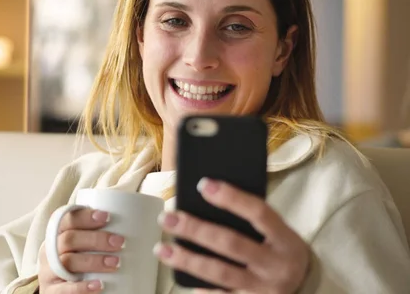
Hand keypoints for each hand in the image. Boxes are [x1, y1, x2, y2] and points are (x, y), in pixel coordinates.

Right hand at [38, 208, 124, 292]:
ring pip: (67, 262)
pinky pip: (64, 290)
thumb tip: (133, 224)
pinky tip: (99, 285)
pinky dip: (82, 287)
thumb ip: (94, 236)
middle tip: (120, 242)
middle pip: (69, 239)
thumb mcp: (79, 249)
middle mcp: (49, 251)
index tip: (107, 216)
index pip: (66, 220)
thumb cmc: (77, 264)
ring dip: (94, 261)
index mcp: (56, 235)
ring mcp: (48, 273)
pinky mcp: (51, 292)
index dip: (84, 216)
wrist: (61, 292)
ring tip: (116, 263)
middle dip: (96, 239)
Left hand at [155, 178, 309, 293]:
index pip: (259, 212)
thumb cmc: (280, 249)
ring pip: (221, 273)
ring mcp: (264, 289)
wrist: (306, 287)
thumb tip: (206, 194)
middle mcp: (276, 264)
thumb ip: (251, 218)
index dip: (231, 198)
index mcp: (284, 238)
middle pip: (231, 243)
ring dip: (187, 260)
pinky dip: (201, 290)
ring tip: (162, 249)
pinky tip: (181, 279)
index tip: (203, 184)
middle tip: (168, 218)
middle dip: (195, 230)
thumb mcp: (278, 231)